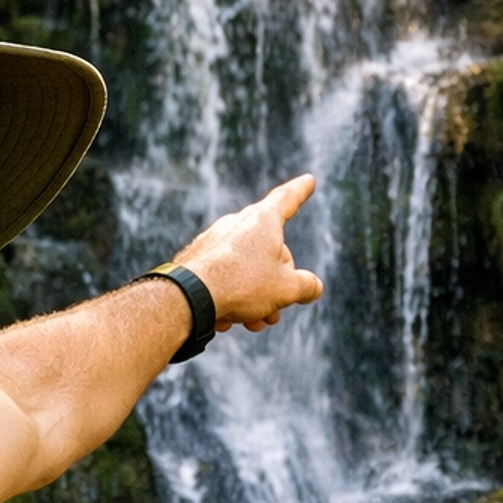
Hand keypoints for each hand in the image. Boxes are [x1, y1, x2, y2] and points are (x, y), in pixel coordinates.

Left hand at [172, 175, 323, 332]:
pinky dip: (229, 297)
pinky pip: (222, 277)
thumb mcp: (286, 289)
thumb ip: (306, 286)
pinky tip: (225, 318)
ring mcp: (214, 240)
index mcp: (263, 220)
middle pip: (268, 252)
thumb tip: (313, 287)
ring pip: (245, 269)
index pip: (287, 199)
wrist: (189, 296)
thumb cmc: (242, 284)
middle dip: (277, 284)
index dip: (301, 191)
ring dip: (254, 298)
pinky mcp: (196, 259)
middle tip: (275, 312)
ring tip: (253, 322)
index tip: (308, 180)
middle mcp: (237, 224)